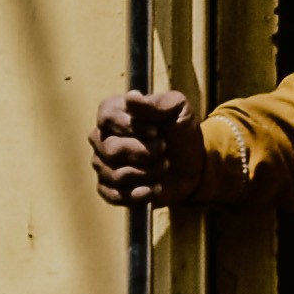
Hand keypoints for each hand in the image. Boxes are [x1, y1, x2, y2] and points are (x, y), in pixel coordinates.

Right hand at [91, 90, 218, 209]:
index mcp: (113, 113)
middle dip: (145, 153)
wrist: (191, 166)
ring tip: (163, 166)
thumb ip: (157, 103)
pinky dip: (139, 194)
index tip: (156, 132)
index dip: (133, 127)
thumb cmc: (180, 132)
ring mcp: (102, 165)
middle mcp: (101, 138)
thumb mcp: (178, 110)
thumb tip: (131, 97)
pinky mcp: (108, 189)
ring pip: (116, 175)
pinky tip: (154, 188)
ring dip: (148, 173)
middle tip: (164, 149)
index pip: (107, 118)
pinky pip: (114, 195)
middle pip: (112, 149)